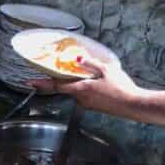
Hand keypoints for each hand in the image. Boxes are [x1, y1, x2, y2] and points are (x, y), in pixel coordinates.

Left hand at [29, 56, 145, 114]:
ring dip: (75, 83)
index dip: (42, 84)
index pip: (57, 86)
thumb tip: (77, 58)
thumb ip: (91, 63)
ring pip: (76, 91)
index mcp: (81, 89)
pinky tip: (96, 83)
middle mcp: (81, 99)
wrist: (134, 105)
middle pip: (65, 88)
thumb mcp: (107, 70)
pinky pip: (85, 95)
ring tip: (84, 74)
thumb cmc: (121, 88)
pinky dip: (84, 88)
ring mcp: (88, 104)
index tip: (30, 82)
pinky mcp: (95, 106)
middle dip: (61, 80)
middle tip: (58, 71)